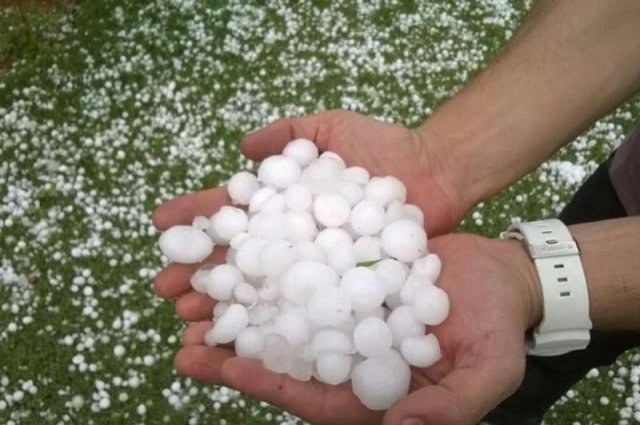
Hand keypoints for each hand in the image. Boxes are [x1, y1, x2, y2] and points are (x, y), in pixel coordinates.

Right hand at [151, 109, 467, 322]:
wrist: (435, 173)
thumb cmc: (384, 149)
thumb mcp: (330, 127)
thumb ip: (288, 131)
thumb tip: (241, 146)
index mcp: (283, 205)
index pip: (229, 211)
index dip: (194, 217)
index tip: (159, 223)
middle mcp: (292, 240)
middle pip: (235, 257)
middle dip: (195, 272)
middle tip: (164, 288)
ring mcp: (314, 266)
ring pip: (259, 290)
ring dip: (221, 306)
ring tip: (188, 320)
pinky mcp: (339, 289)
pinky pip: (300, 309)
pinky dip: (270, 324)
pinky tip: (241, 338)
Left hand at [154, 200, 541, 424]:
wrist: (503, 274)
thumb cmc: (498, 326)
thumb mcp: (488, 369)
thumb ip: (448, 407)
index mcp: (374, 387)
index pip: (311, 395)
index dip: (265, 384)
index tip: (221, 367)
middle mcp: (351, 352)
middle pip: (284, 357)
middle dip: (233, 352)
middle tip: (182, 341)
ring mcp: (347, 312)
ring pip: (286, 314)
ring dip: (242, 306)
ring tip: (194, 296)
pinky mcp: (349, 274)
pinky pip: (305, 274)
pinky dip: (273, 266)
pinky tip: (243, 249)